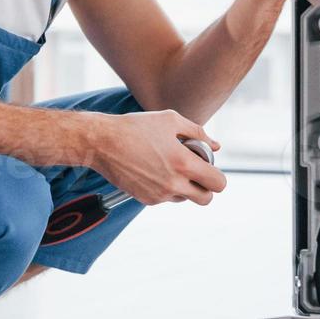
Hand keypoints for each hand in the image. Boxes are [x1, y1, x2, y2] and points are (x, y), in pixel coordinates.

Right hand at [89, 109, 226, 206]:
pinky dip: (165, 188)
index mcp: (183, 163)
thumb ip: (198, 133)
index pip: (218, 183)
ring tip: (168, 167)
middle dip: (205, 187)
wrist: (101, 142)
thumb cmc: (135, 127)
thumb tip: (215, 146)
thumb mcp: (170, 120)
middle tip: (195, 173)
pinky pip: (165, 198)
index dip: (217, 176)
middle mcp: (173, 183)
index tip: (208, 167)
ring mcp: (159, 194)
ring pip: (184, 199)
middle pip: (206, 199)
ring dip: (184, 187)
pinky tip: (153, 170)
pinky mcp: (146, 199)